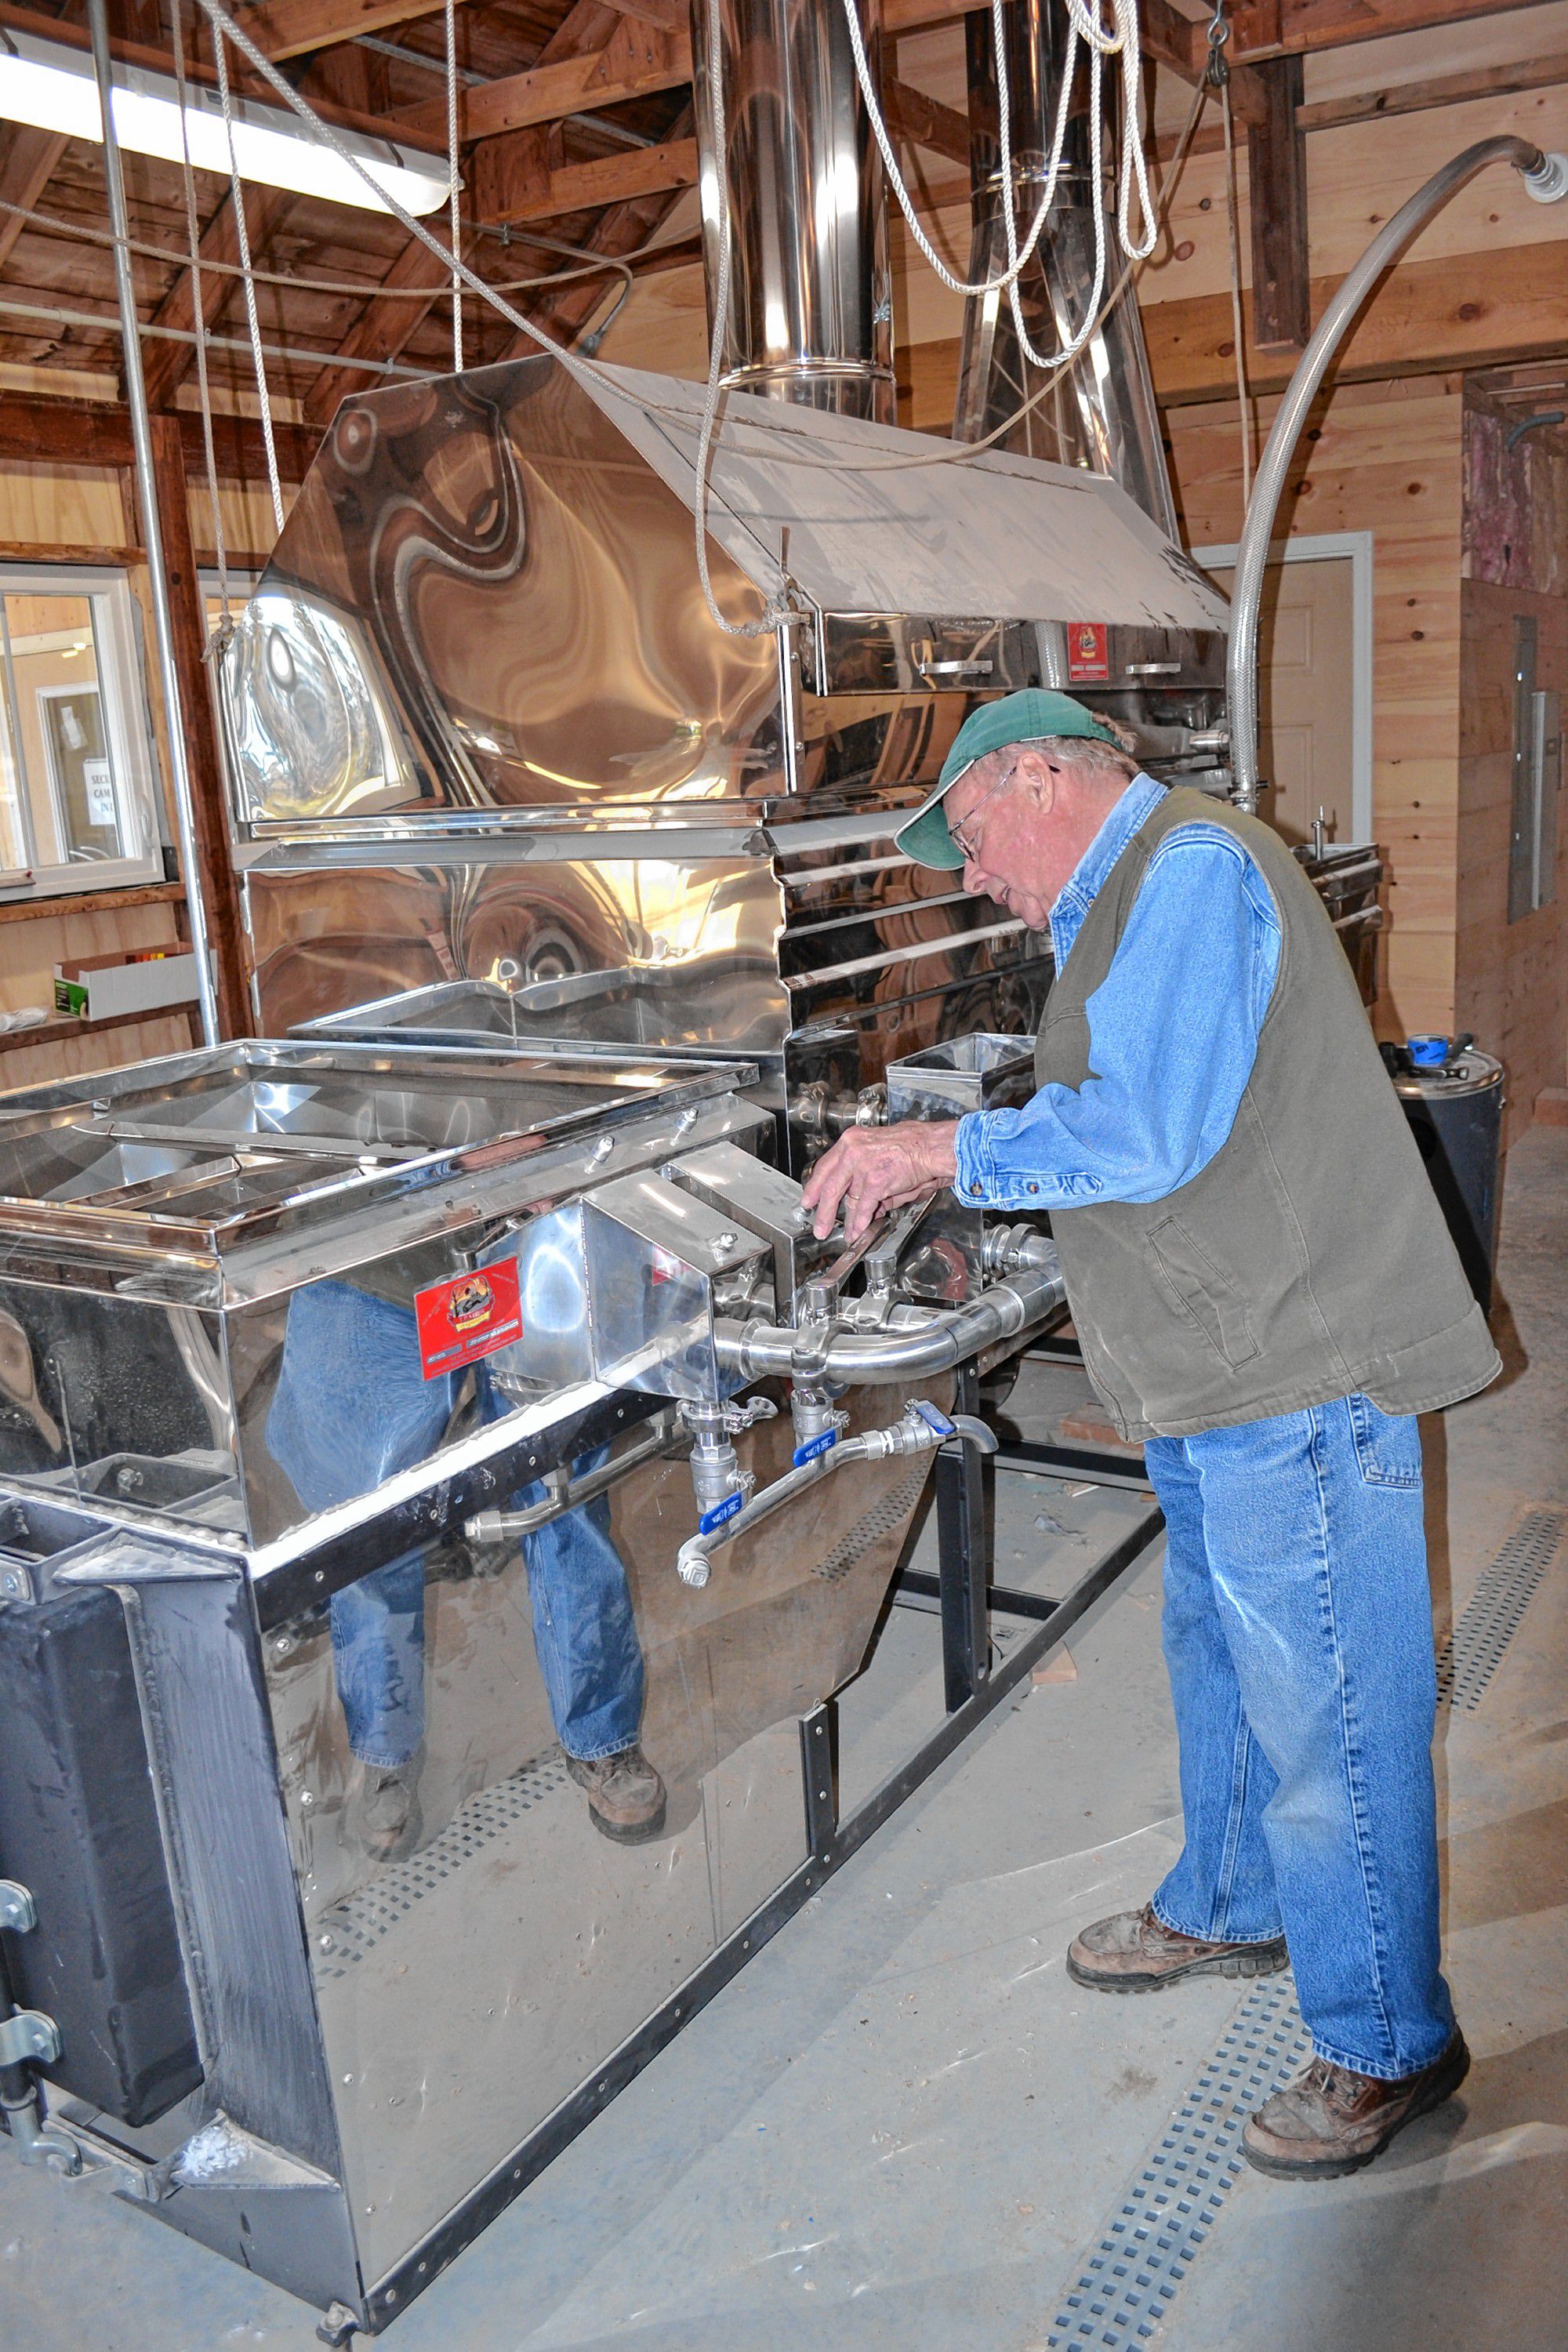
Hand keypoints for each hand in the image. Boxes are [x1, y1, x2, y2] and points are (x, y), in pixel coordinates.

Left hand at [801, 1120, 960, 1243]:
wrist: (932, 1146)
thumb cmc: (914, 1145)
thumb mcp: (879, 1153)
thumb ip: (866, 1177)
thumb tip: (864, 1202)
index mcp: (851, 1140)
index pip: (825, 1166)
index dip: (815, 1187)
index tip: (809, 1199)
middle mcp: (853, 1151)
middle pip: (830, 1186)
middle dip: (824, 1211)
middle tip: (820, 1226)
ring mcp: (862, 1165)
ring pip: (848, 1200)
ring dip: (847, 1220)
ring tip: (846, 1233)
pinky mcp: (875, 1180)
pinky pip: (864, 1206)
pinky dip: (861, 1221)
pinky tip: (859, 1230)